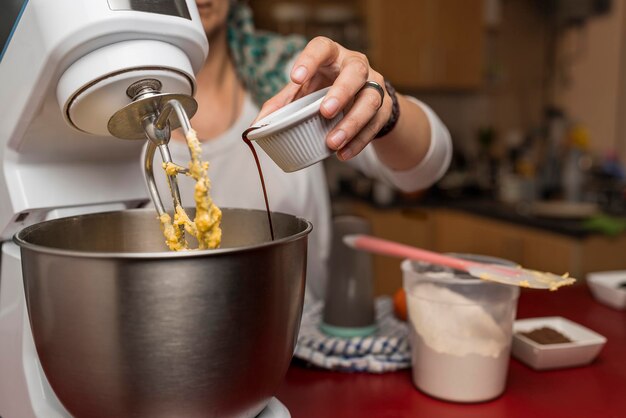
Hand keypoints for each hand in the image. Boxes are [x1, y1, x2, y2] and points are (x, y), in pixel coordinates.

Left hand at [255, 36, 390, 160]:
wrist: (359, 98)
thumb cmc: (324, 88)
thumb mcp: (302, 91)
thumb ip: (281, 104)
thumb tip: (256, 126)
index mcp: (331, 56)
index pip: (322, 47)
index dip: (309, 60)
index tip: (295, 78)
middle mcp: (356, 66)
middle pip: (355, 71)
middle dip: (341, 92)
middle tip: (325, 111)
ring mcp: (374, 85)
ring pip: (370, 100)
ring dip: (352, 123)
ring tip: (333, 142)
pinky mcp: (384, 108)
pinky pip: (375, 124)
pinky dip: (359, 141)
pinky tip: (343, 153)